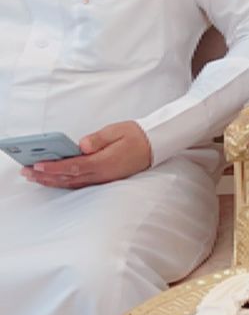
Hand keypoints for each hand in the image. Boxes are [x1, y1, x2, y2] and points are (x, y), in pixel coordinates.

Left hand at [22, 121, 152, 188]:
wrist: (156, 145)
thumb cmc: (137, 135)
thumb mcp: (118, 130)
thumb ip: (98, 138)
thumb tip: (81, 145)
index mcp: (104, 161)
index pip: (73, 166)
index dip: (53, 167)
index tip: (36, 166)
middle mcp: (102, 174)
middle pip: (68, 178)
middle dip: (45, 176)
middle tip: (26, 173)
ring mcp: (103, 179)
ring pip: (72, 183)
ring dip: (52, 181)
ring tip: (34, 177)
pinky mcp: (105, 179)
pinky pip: (80, 184)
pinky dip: (64, 183)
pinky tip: (55, 181)